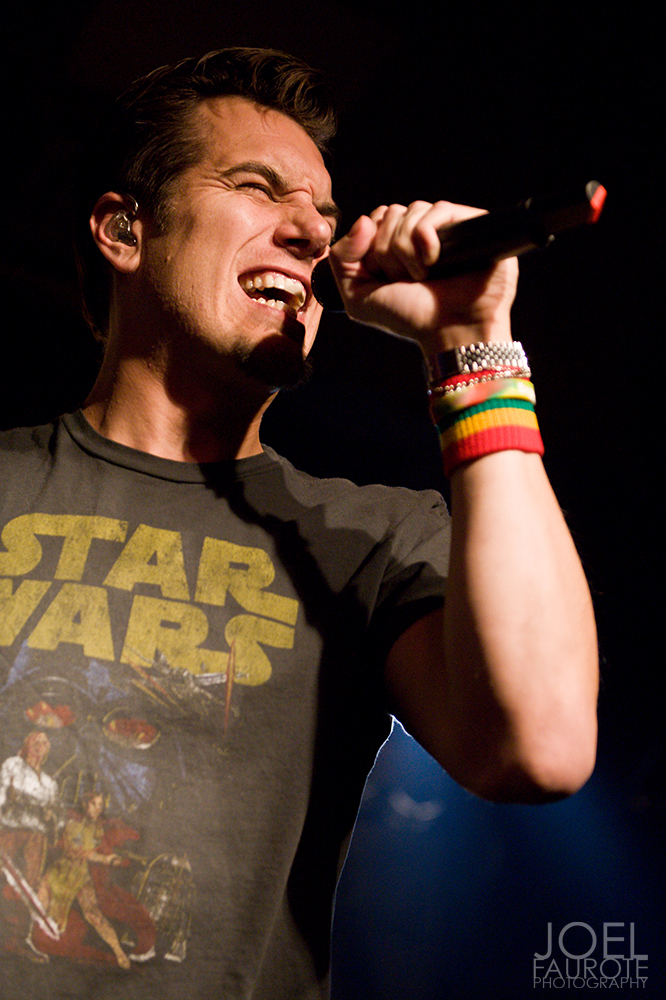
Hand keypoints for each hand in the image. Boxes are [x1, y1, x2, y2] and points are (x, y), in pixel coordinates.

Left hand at [327, 200, 518, 352]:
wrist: (451, 330)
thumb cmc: (410, 316)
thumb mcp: (358, 297)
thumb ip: (341, 259)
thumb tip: (364, 220)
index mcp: (396, 244)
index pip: (373, 219)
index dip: (370, 246)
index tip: (383, 276)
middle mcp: (420, 233)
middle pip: (390, 213)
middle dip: (388, 251)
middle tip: (406, 279)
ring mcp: (445, 227)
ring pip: (411, 210)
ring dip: (408, 249)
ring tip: (422, 275)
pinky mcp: (468, 223)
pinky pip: (437, 210)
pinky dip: (426, 237)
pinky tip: (435, 260)